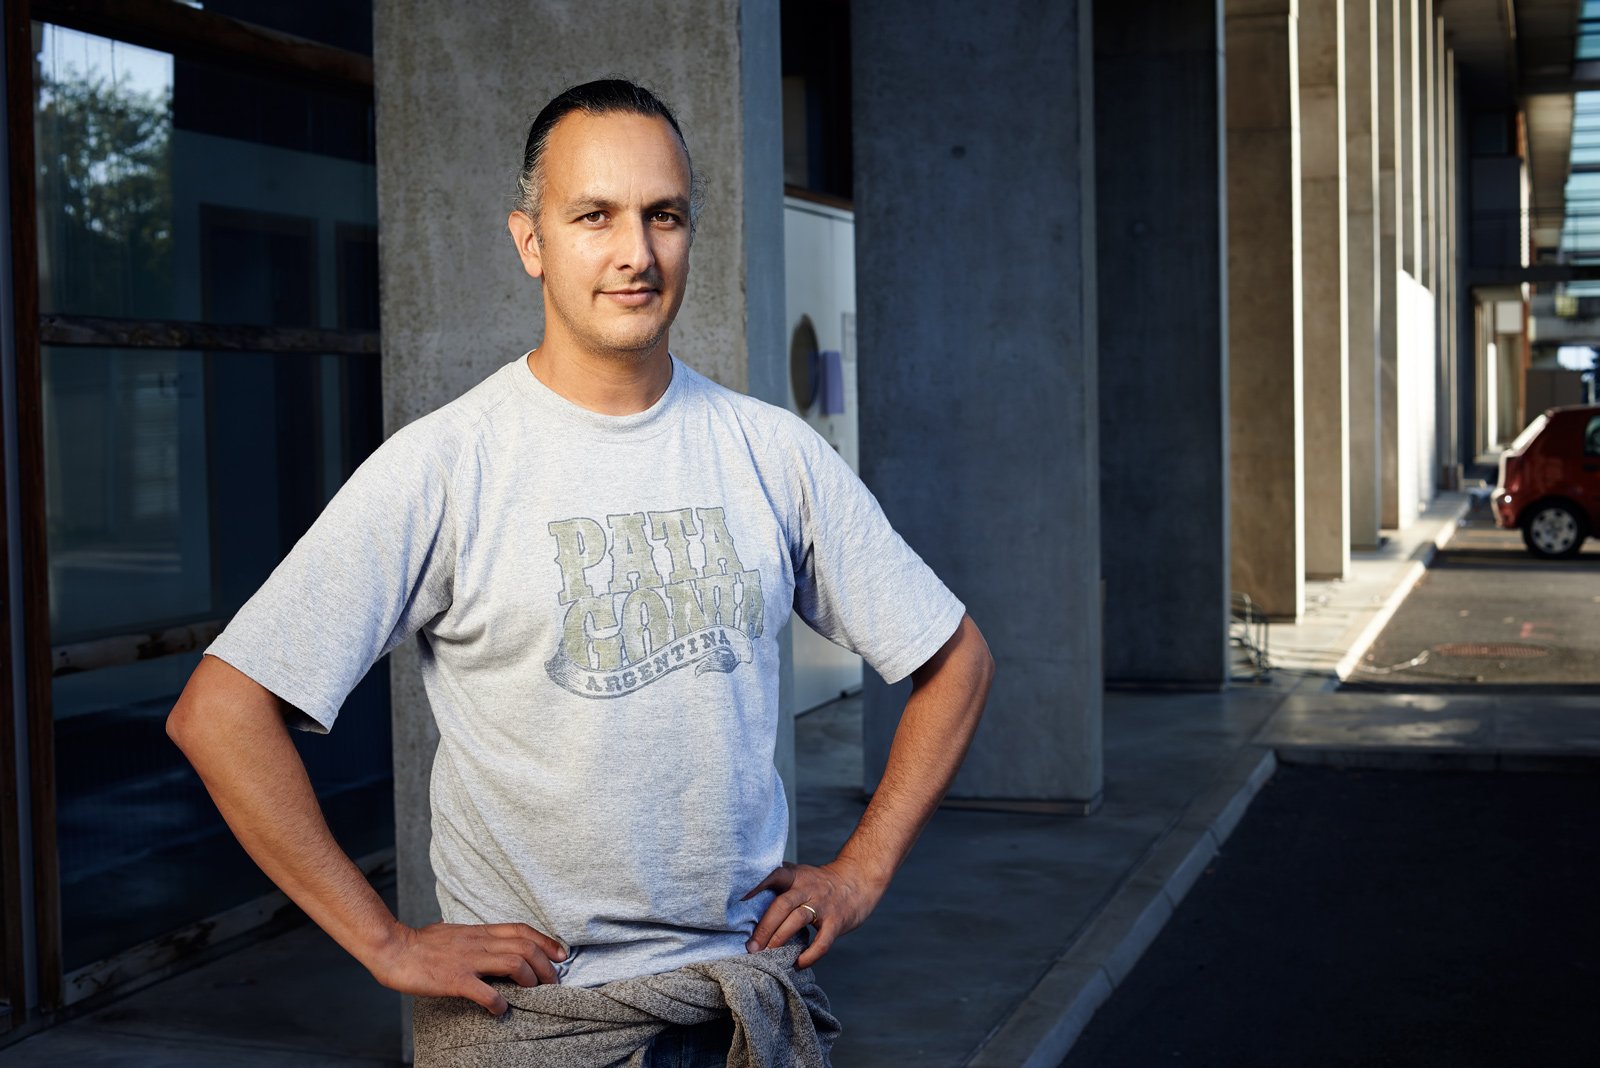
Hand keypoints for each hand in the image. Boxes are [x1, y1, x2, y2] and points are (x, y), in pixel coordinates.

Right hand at [365, 921, 567, 1013]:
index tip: (561, 954)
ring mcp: (468, 960)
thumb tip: (485, 941)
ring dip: (530, 981)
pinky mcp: (455, 979)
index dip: (546, 941)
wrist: (393, 948)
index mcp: (479, 932)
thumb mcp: (454, 932)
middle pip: (526, 947)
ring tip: (533, 994)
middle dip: (546, 966)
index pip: (521, 930)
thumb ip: (474, 937)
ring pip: (514, 964)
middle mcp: (479, 943)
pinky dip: (499, 1002)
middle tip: (553, 982)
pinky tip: (500, 1010)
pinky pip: (485, 991)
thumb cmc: (421, 943)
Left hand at [741, 858, 884, 967]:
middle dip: (764, 928)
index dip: (755, 886)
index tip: (736, 901)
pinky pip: (822, 941)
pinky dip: (809, 955)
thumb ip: (778, 888)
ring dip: (780, 939)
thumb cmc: (819, 884)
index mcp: (794, 875)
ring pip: (798, 920)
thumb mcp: (799, 876)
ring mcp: (823, 904)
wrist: (858, 881)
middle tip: (750, 948)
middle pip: (782, 905)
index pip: (772, 875)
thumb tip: (745, 912)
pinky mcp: (837, 921)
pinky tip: (798, 964)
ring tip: (767, 955)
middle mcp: (808, 887)